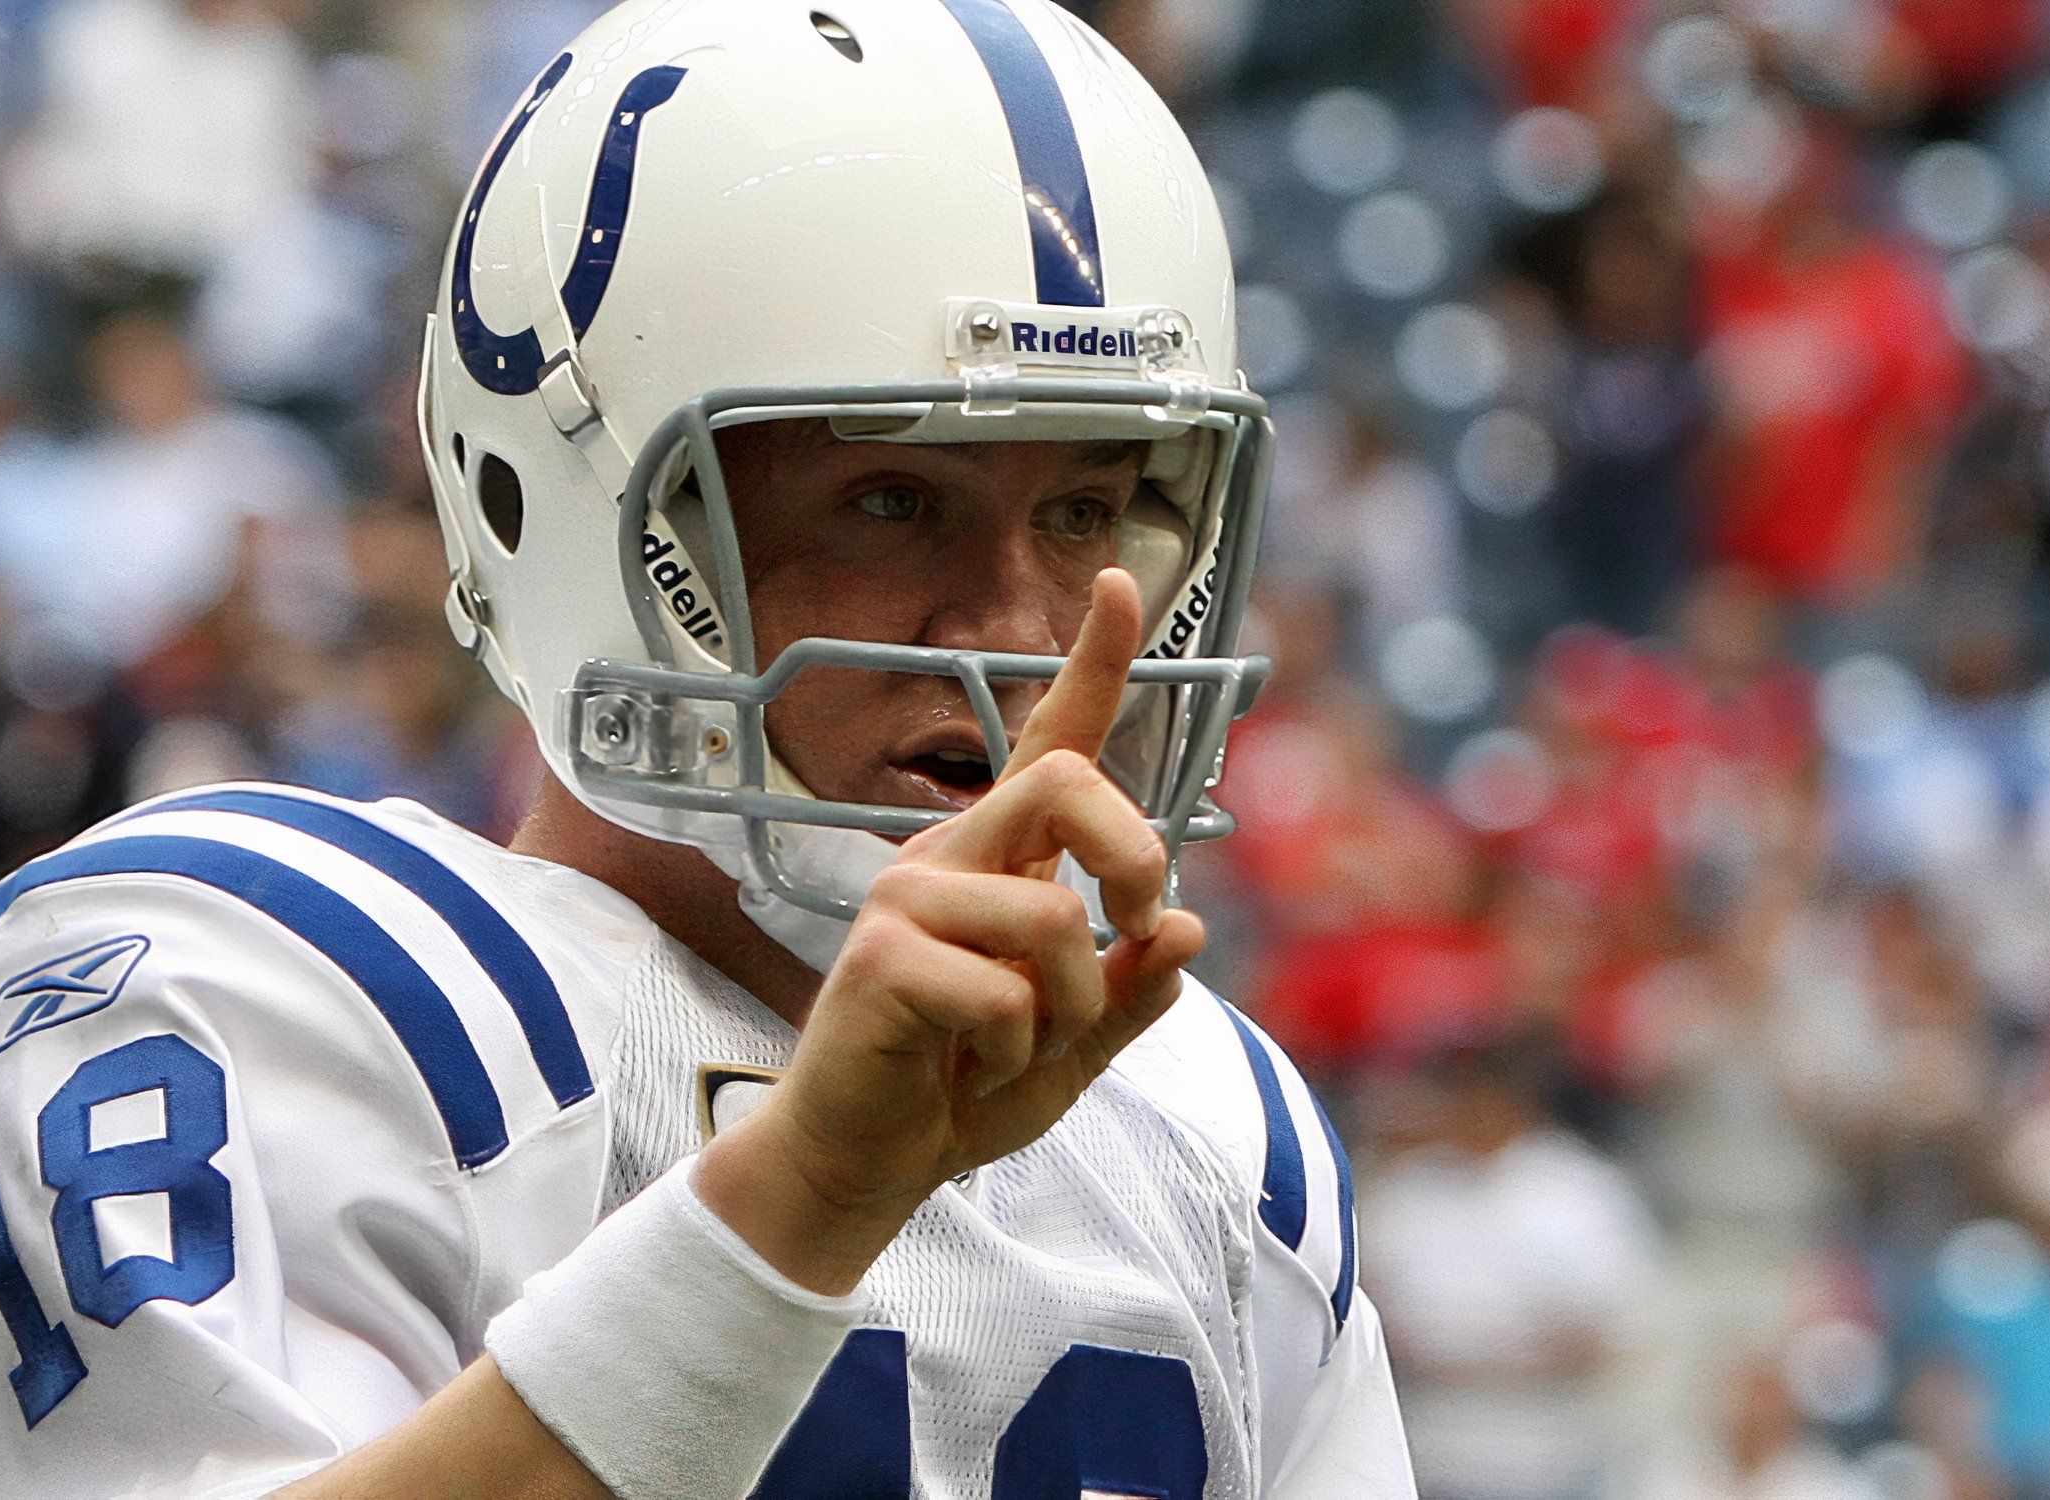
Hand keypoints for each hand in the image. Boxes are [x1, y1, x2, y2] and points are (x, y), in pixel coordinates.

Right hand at [698, 570, 1208, 1290]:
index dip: (1094, 660)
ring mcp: (906, 897)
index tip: (1122, 582)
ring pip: (1053, 918)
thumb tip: (1186, 924)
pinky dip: (1019, 1052)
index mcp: (999, 861)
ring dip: (1072, 1008)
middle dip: (1133, 855)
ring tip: (1023, 1048)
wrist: (862, 1164)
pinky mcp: (880, 955)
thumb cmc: (960, 1093)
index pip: (1052, 741)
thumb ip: (1130, 990)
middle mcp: (949, 856)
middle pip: (1069, 784)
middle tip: (1135, 923)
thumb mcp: (1075, 1047)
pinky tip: (968, 1068)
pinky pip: (1007, 995)